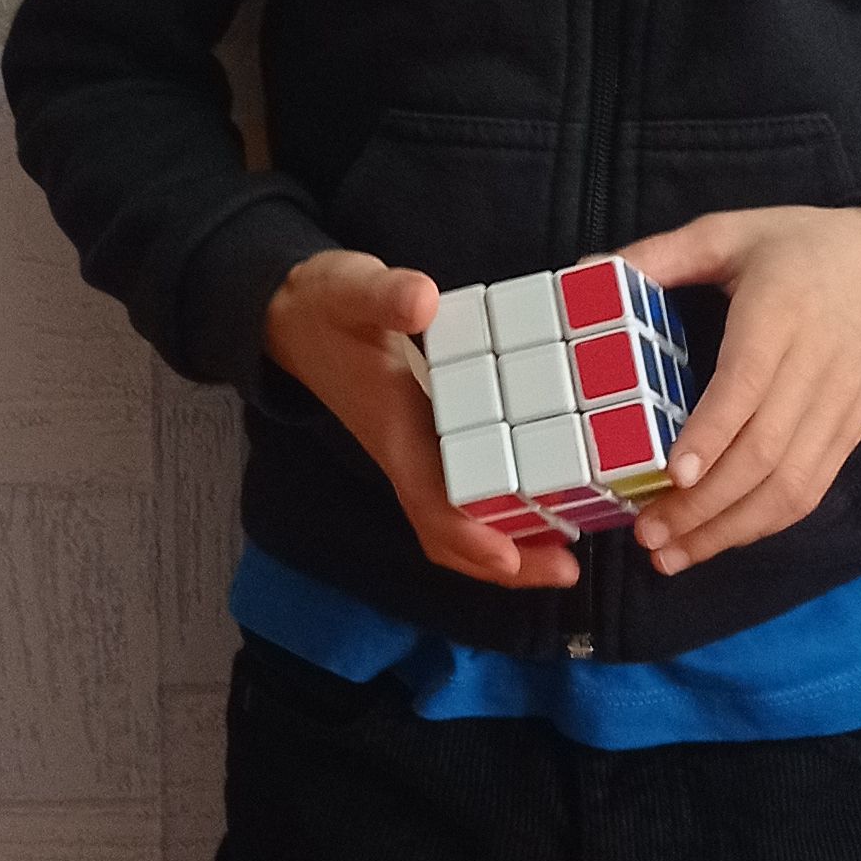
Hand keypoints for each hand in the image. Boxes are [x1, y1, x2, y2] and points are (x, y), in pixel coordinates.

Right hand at [262, 248, 581, 589]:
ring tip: (564, 556)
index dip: (467, 533)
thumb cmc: (326, 306)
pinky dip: (502, 512)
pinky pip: (464, 497)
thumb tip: (422, 302)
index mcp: (394, 427)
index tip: (509, 556)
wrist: (293, 319)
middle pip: (449, 531)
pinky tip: (545, 506)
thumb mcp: (352, 289)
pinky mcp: (428, 443)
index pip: (429, 498)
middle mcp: (406, 453)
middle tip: (567, 571)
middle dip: (505, 561)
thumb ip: (384, 294)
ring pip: (457, 521)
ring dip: (508, 546)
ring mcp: (417, 454)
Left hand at [612, 204, 860, 576]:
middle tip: (648, 533)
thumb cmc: (800, 247)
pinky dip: (766, 523)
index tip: (673, 473)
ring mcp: (838, 406)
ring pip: (791, 482)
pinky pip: (813, 488)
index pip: (747, 383)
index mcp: (779, 310)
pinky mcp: (850, 431)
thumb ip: (660, 254)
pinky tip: (721, 539)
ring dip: (731, 528)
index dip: (712, 433)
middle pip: (765, 450)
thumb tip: (583, 272)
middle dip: (705, 504)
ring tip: (674, 554)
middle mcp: (814, 365)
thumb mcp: (729, 231)